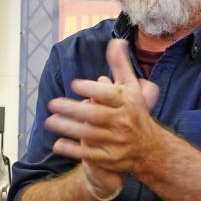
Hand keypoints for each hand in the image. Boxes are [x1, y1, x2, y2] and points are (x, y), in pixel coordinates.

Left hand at [45, 39, 159, 175]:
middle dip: (73, 109)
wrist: (150, 149)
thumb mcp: (131, 88)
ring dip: (68, 128)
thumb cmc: (134, 113)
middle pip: (96, 116)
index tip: (75, 84)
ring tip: (49, 121)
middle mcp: (123, 122)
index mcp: (128, 103)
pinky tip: (57, 144)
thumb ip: (120, 66)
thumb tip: (116, 41)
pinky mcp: (109, 158)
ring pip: (89, 135)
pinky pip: (89, 154)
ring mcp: (116, 142)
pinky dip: (72, 151)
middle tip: (52, 103)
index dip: (92, 89)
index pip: (110, 95)